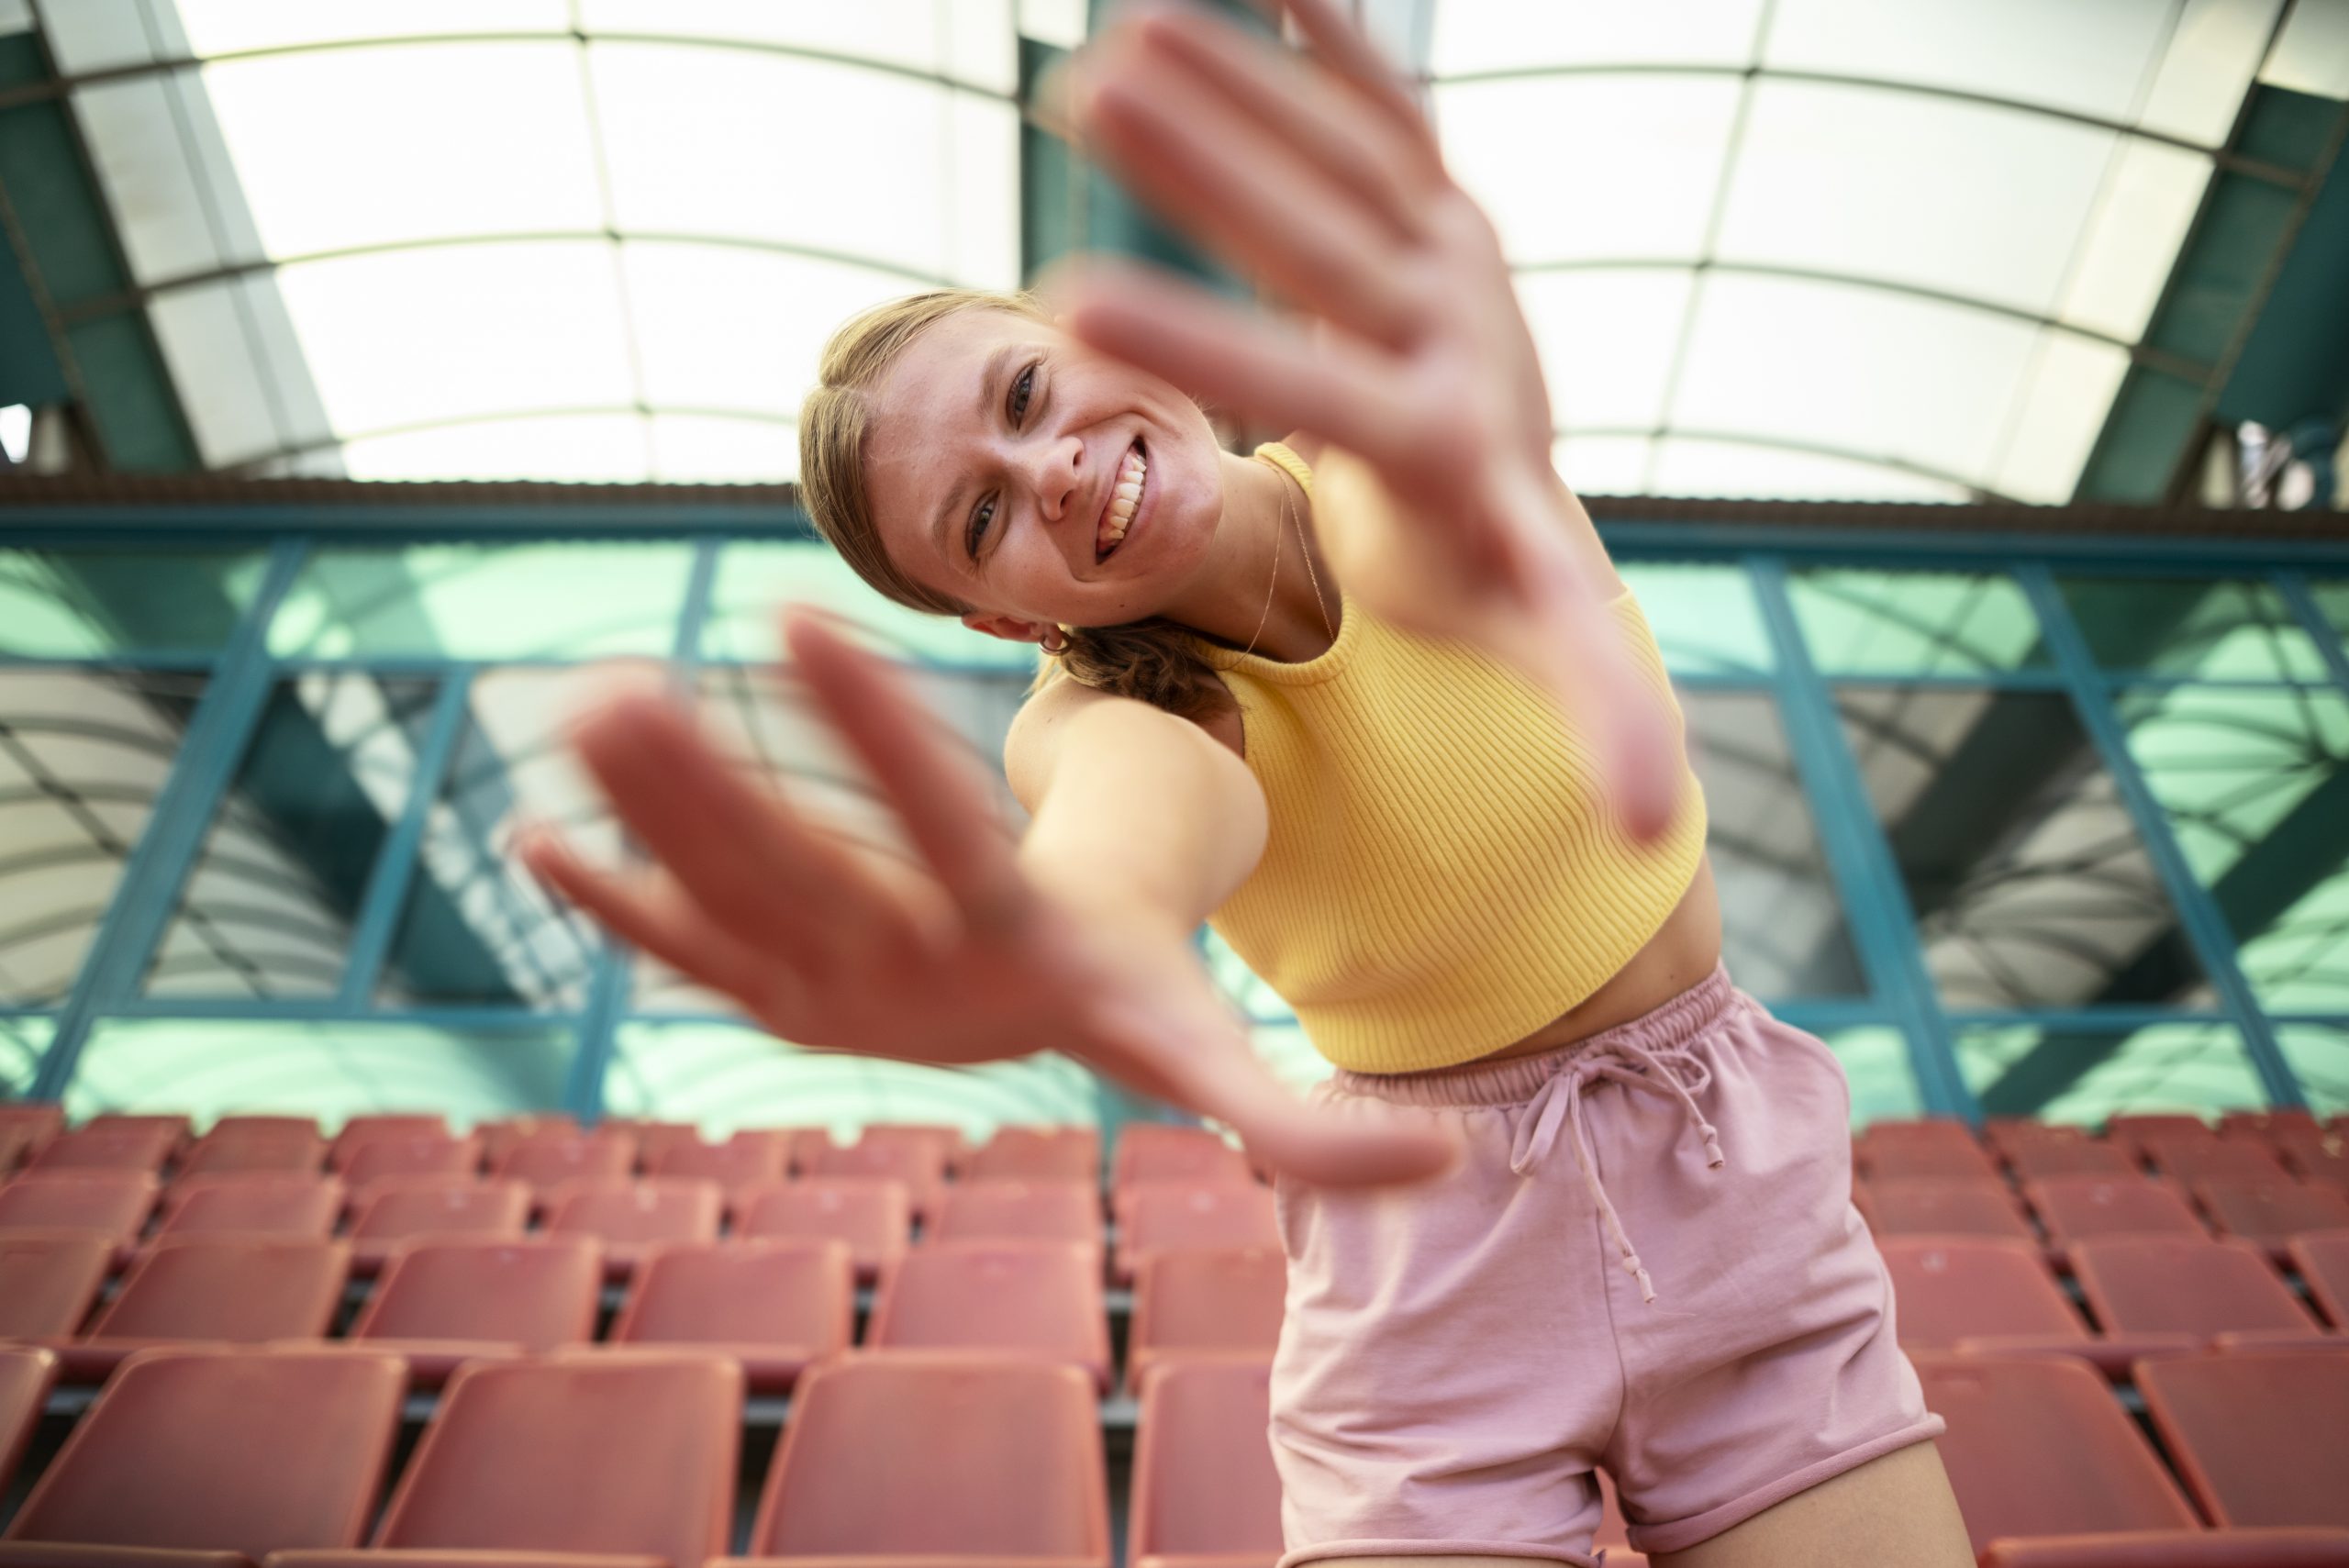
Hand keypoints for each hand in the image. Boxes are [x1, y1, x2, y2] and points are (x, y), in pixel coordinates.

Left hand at [519, 608, 1456, 1188]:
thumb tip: (1438, 1176)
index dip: (866, 734)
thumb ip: (1296, 1121)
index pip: (930, 832)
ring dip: (641, 806)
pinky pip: (679, 944)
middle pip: (789, 868)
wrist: (1023, 1025)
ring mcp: (815, 985)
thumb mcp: (1201, 1043)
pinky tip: (533, 836)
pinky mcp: (765, 985)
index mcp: (999, 951)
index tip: (793, 620)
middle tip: (619, 686)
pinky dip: (608, 899)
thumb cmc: (1123, 994)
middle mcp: (890, 976)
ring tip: (581, 703)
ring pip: (717, 890)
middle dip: (703, 786)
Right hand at [1041, 0, 1680, 838]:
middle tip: (1095, 95)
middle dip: (1215, 171)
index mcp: (1463, 438)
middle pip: (1335, 241)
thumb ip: (1604, 711)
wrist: (1512, 468)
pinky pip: (1382, 108)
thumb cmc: (1485, 567)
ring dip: (1236, 86)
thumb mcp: (1543, 640)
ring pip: (1346, 153)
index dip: (1228, 358)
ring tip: (1115, 40)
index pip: (1343, 398)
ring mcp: (1450, 251)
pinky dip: (1329, 41)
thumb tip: (1665, 832)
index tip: (1080, 321)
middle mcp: (1463, 326)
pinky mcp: (1437, 203)